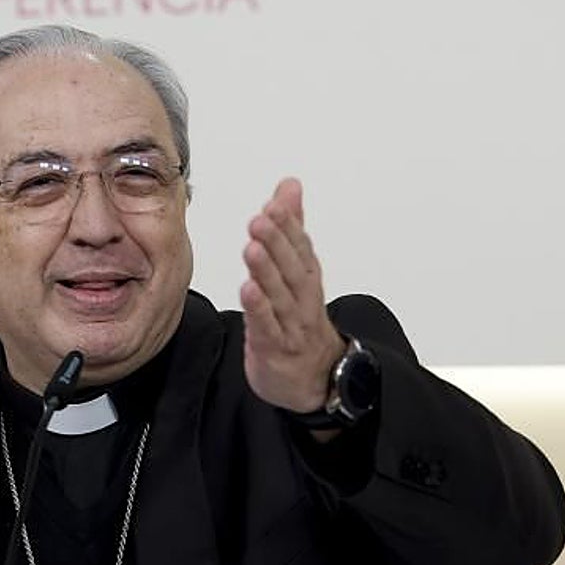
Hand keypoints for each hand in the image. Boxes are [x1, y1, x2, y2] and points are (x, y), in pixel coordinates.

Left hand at [240, 178, 345, 412]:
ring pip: (280, 295)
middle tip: (262, 217)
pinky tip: (248, 290)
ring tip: (253, 247)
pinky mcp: (275, 347)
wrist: (316, 378)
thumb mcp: (298, 269)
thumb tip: (289, 186)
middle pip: (292, 267)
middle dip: (278, 241)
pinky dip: (260, 309)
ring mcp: (291, 324)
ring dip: (267, 271)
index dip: (290, 225)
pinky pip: (268, 326)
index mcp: (306, 277)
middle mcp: (302, 298)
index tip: (277, 203)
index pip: (301, 247)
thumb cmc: (301, 318)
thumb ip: (292, 227)